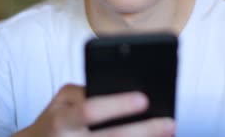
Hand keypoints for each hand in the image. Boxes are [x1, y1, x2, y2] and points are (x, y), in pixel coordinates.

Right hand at [13, 84, 174, 136]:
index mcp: (61, 121)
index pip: (89, 111)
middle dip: (144, 131)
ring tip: (168, 134)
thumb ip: (86, 92)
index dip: (117, 105)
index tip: (144, 98)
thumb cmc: (54, 121)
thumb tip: (120, 92)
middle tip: (170, 123)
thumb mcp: (61, 101)